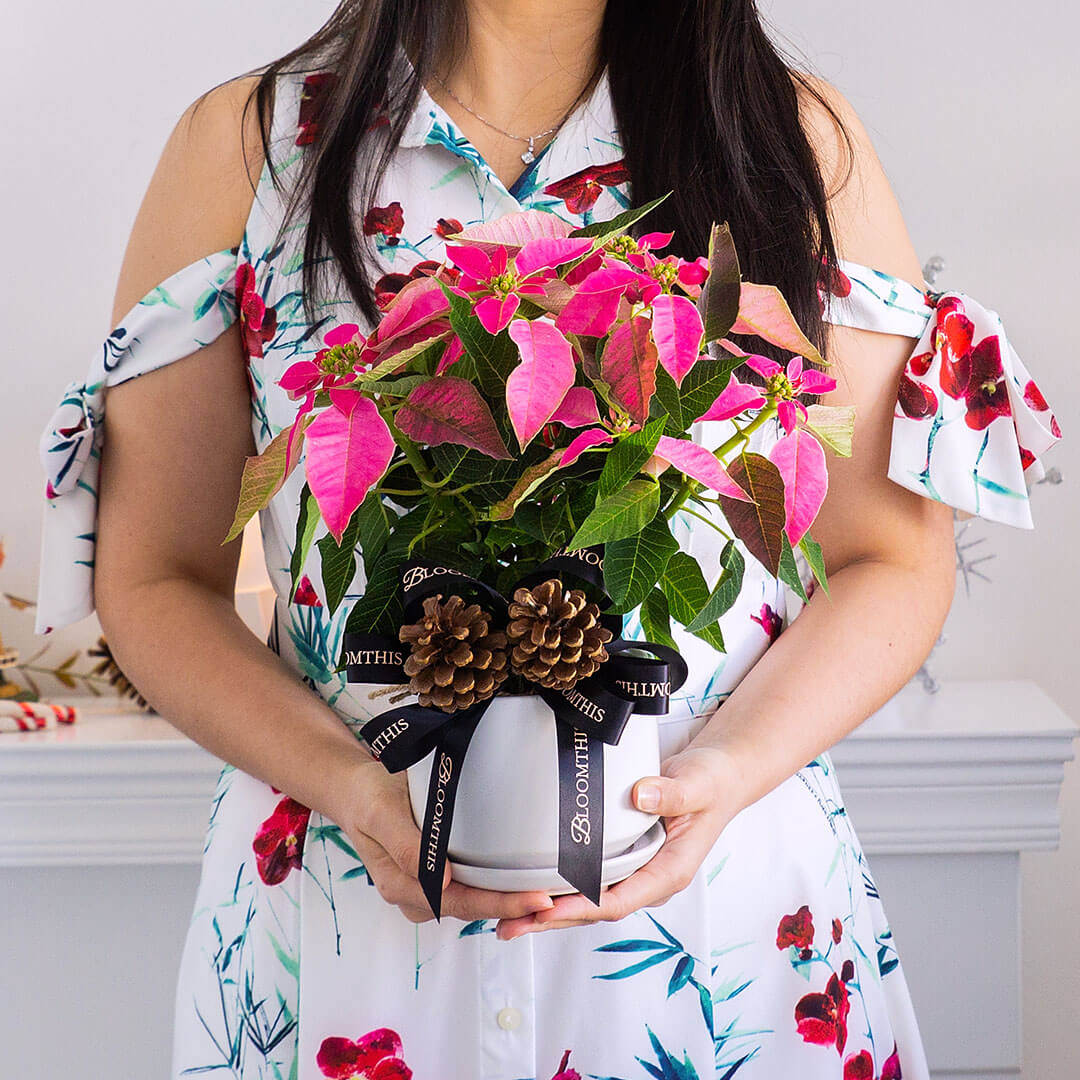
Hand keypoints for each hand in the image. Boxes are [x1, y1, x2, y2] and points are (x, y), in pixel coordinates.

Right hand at [333, 755, 555, 924]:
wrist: (356, 790)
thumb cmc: (369, 797)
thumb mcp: (381, 812)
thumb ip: (406, 846)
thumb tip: (442, 879)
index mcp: (401, 885)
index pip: (460, 900)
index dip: (501, 903)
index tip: (537, 899)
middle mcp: (415, 894)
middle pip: (472, 907)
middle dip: (513, 908)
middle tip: (555, 900)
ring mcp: (425, 887)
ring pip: (472, 900)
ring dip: (506, 900)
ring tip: (547, 894)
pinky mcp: (434, 874)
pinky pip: (468, 885)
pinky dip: (494, 886)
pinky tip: (519, 879)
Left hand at [494, 745, 742, 939]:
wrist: (720, 777)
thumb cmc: (711, 783)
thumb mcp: (696, 784)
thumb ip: (671, 793)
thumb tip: (639, 795)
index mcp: (670, 872)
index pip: (619, 900)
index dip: (581, 907)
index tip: (546, 909)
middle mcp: (651, 879)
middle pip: (596, 909)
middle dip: (553, 920)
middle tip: (509, 925)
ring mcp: (638, 872)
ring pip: (589, 900)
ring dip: (550, 910)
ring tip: (507, 917)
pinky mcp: (626, 859)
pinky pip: (590, 880)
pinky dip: (561, 886)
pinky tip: (532, 886)